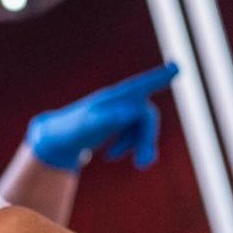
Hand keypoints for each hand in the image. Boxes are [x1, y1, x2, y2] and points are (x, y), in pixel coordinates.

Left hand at [25, 63, 179, 170]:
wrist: (55, 139)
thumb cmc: (68, 130)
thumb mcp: (84, 128)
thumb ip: (106, 120)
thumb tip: (130, 113)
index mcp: (112, 98)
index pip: (138, 86)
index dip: (158, 77)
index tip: (176, 67)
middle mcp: (119, 102)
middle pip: (145, 116)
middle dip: (147, 139)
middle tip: (142, 165)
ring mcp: (121, 112)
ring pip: (143, 127)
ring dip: (141, 145)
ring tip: (134, 164)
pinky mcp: (120, 123)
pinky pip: (136, 134)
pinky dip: (130, 147)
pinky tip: (109, 156)